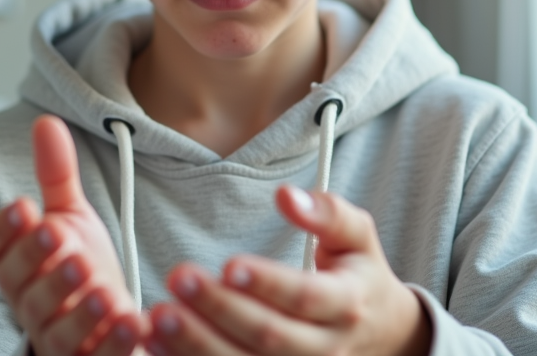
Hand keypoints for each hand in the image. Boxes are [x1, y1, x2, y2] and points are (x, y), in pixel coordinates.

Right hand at [0, 115, 146, 354]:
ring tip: (100, 285)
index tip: (24, 205)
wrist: (111, 319)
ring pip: (57, 328)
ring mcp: (58, 337)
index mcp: (18, 264)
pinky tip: (133, 320)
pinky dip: (114, 342)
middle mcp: (30, 303)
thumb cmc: (82, 266)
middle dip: (38, 261)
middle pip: (22, 287)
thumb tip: (45, 121)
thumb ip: (56, 175)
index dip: (4, 230)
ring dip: (77, 307)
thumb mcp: (71, 216)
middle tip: (59, 235)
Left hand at [145, 186, 430, 355]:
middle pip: (269, 336)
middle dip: (220, 309)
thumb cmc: (356, 275)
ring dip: (197, 345)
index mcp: (346, 303)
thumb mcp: (357, 236)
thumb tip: (286, 195)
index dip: (267, 283)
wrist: (381, 335)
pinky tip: (155, 345)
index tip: (228, 263)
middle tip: (178, 279)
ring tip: (158, 317)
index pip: (305, 297)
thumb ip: (327, 212)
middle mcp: (325, 348)